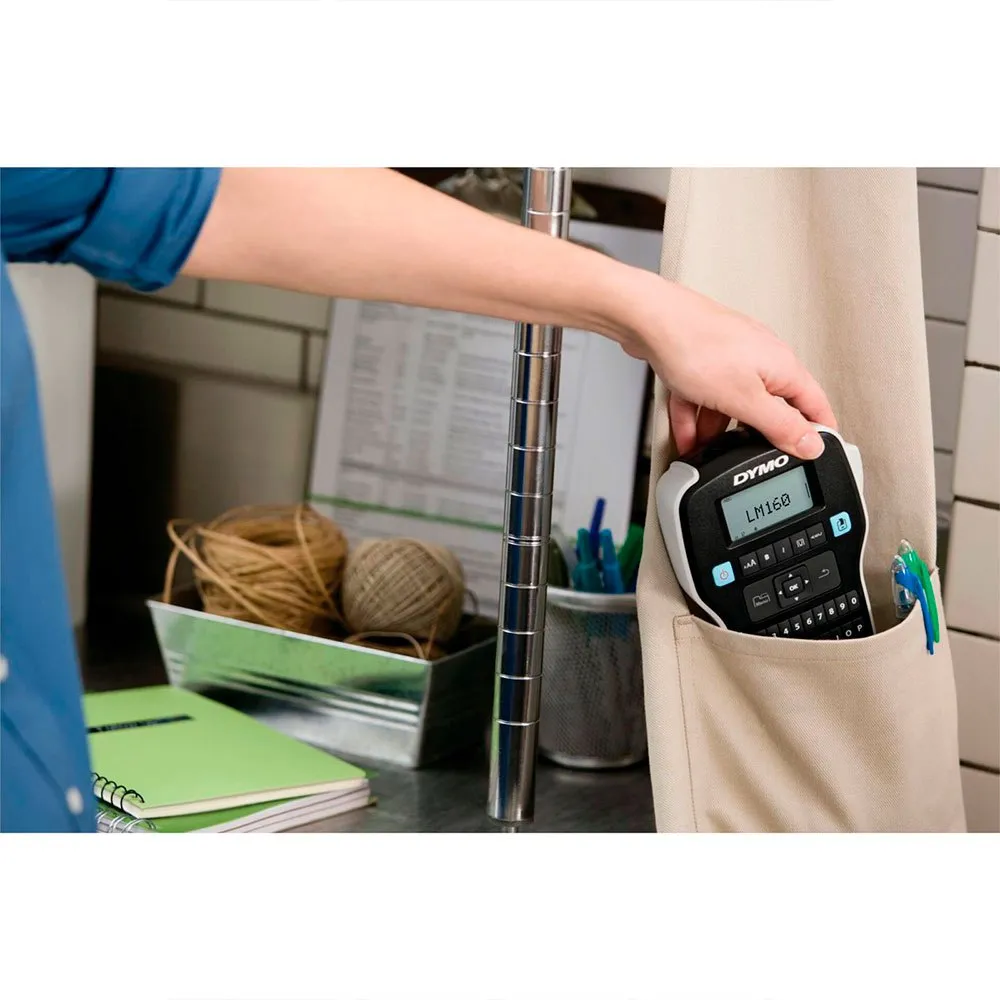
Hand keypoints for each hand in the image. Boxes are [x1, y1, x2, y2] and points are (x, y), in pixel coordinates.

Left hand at [619, 271, 836, 459]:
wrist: (648, 320)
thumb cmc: (696, 345)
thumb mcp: (745, 399)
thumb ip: (780, 425)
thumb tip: (812, 444)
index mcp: (782, 365)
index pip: (814, 404)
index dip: (819, 431)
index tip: (816, 454)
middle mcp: (760, 359)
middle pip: (768, 407)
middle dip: (755, 435)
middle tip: (748, 458)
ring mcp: (729, 358)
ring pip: (731, 404)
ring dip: (718, 430)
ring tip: (704, 451)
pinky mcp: (701, 360)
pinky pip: (704, 397)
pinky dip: (695, 418)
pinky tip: (685, 438)